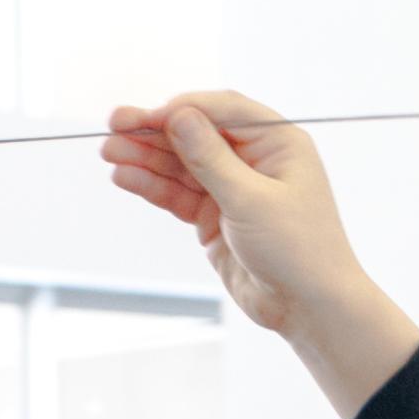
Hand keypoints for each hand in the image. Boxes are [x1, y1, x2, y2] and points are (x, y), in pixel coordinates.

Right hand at [102, 91, 418, 418]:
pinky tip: (125, 177)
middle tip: (114, 126)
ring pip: (182, 165)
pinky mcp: (216, 218)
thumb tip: (178, 115)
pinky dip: (153, 186)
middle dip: (154, 131)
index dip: (183, 109)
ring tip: (109, 153)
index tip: (147, 116)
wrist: (309, 308)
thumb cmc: (299, 250)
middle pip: (196, 134)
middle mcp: (255, 160)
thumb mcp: (251, 199)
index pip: (223, 110)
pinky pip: (179, 194)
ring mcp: (233, 189)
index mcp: (277, 142)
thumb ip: (210, 158)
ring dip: (146, 158)